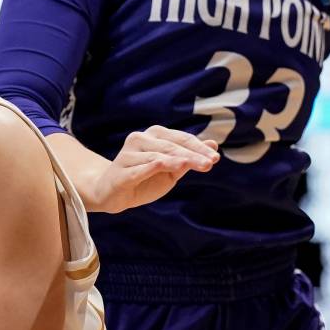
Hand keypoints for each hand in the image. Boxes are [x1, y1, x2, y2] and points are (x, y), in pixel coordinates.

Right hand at [90, 126, 218, 212]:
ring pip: (157, 157)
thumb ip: (189, 158)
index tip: (215, 158)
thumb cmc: (144, 179)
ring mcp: (128, 154)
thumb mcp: (171, 170)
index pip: (181, 139)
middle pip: (171, 147)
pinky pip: (139, 169)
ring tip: (192, 165)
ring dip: (177, 161)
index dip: (199, 148)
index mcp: (154, 136)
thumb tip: (214, 145)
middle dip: (192, 155)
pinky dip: (151, 167)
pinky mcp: (121, 171)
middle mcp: (140, 139)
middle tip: (210, 164)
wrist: (113, 194)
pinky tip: (164, 166)